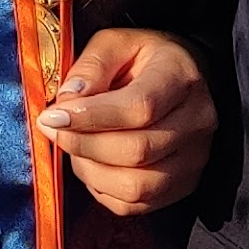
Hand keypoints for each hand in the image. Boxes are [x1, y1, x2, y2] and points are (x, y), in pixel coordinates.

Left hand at [35, 29, 216, 216]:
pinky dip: (103, 190)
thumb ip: (91, 66)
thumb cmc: (144, 61)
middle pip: (137, 150)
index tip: (51, 116)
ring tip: (74, 147)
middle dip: (83, 144)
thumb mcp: (116, 43)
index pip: (139, 107)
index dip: (90, 117)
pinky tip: (93, 165)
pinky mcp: (184, 184)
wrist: (182, 81)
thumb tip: (68, 100)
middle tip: (53, 130)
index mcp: (181, 76)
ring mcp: (195, 158)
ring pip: (136, 186)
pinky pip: (136, 204)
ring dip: (91, 171)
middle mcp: (197, 120)